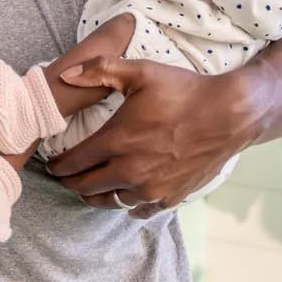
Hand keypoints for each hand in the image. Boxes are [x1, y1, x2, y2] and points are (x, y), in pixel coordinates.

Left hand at [46, 58, 254, 215]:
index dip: (58, 166)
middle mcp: (130, 170)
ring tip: (90, 189)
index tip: (52, 166)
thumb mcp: (142, 72)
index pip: (74, 162)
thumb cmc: (184, 91)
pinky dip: (128, 204)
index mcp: (117, 141)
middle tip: (65, 178)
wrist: (229, 115)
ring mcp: (150, 188)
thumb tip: (66, 75)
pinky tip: (125, 197)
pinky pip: (139, 210)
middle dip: (71, 183)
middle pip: (86, 187)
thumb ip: (101, 70)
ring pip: (110, 202)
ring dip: (96, 196)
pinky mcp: (169, 197)